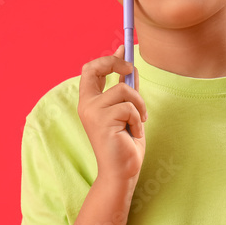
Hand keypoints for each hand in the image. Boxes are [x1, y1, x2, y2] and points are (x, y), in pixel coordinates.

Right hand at [77, 45, 146, 184]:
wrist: (122, 172)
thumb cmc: (125, 144)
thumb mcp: (128, 111)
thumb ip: (127, 89)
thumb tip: (130, 65)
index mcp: (90, 101)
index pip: (90, 69)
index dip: (108, 57)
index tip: (124, 52)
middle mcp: (86, 105)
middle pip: (95, 67)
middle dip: (116, 62)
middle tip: (131, 70)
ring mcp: (92, 112)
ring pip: (123, 89)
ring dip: (139, 105)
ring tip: (138, 122)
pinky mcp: (102, 121)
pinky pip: (129, 107)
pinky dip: (138, 119)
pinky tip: (133, 134)